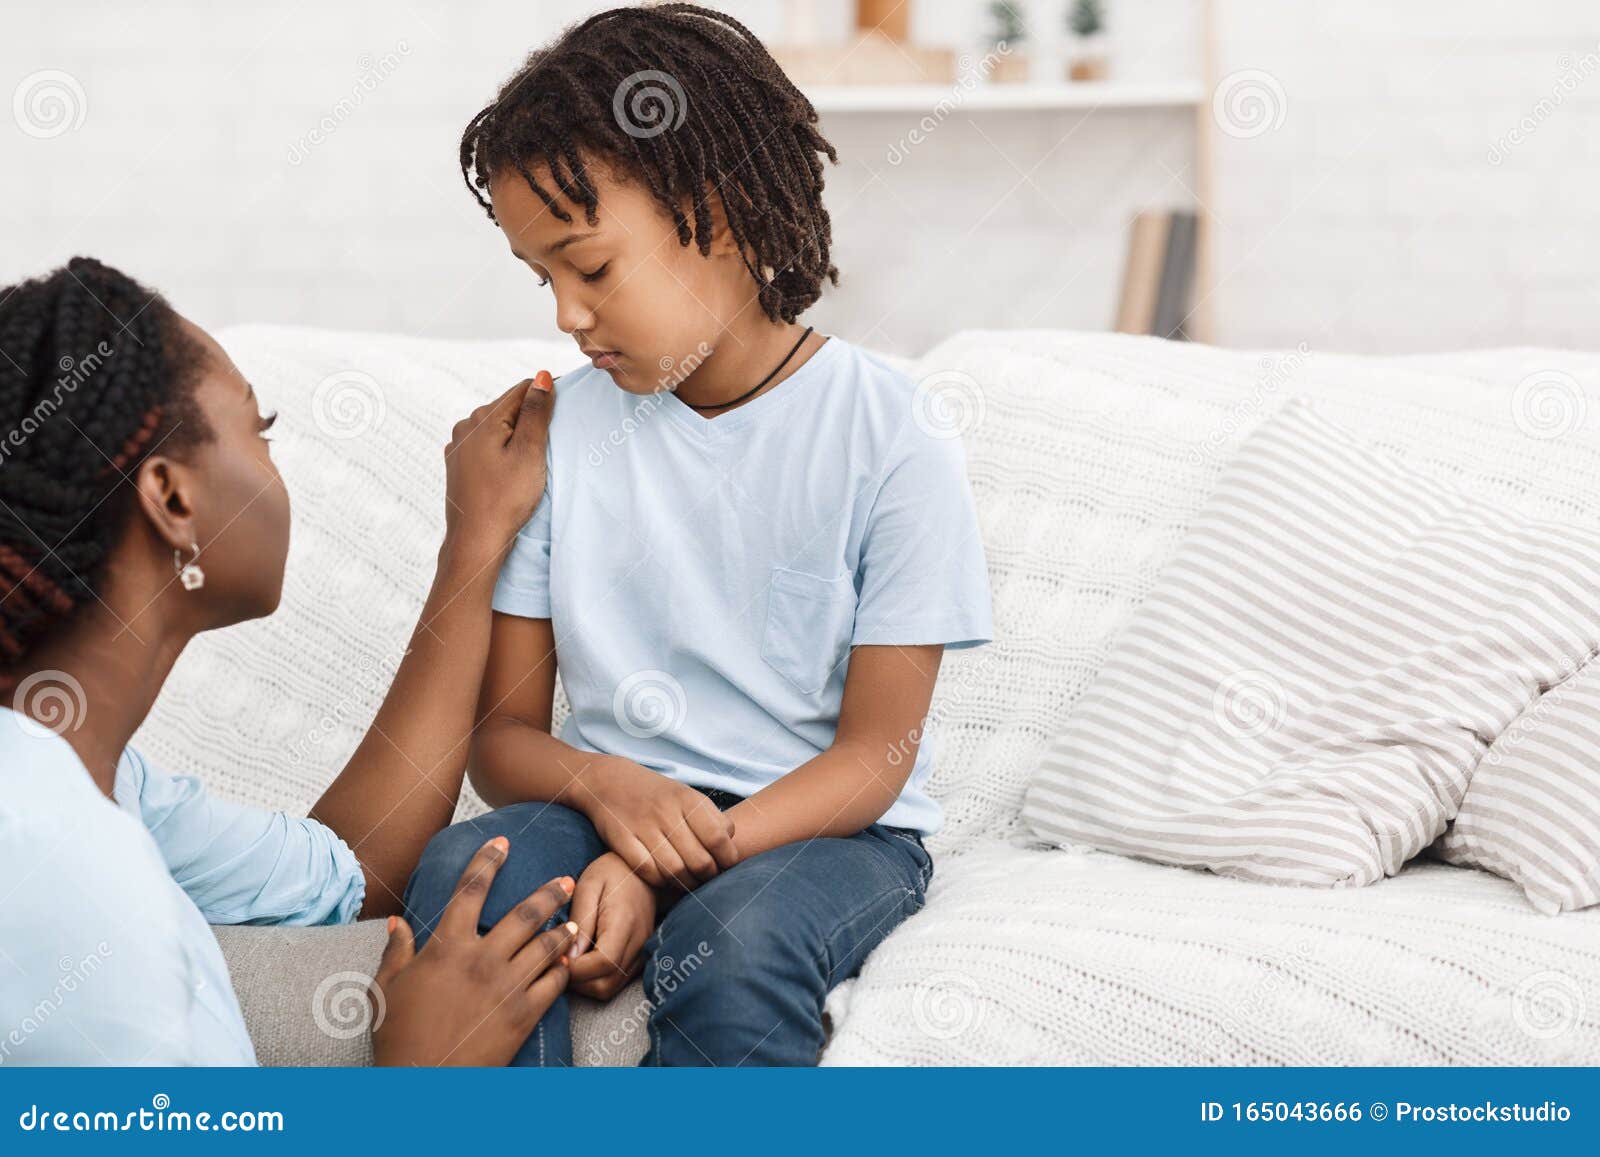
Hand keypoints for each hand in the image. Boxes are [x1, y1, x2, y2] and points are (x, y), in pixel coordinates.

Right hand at [368, 836, 575, 1065]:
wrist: (421, 1084)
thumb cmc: (398, 1037)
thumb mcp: (386, 990)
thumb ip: (395, 952)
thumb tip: (396, 923)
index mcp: (447, 947)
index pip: (470, 890)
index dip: (487, 861)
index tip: (502, 843)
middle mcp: (482, 960)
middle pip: (525, 913)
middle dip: (549, 892)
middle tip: (567, 878)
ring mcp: (506, 987)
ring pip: (546, 947)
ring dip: (563, 930)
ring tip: (575, 921)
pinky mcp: (523, 1015)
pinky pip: (552, 985)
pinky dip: (563, 971)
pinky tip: (568, 964)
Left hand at [442, 372, 553, 558]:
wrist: (476, 542)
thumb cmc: (506, 499)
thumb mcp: (529, 452)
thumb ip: (536, 412)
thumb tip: (542, 376)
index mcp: (482, 419)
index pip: (522, 390)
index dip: (546, 399)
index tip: (561, 421)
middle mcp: (464, 427)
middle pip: (508, 409)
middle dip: (529, 421)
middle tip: (546, 450)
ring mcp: (458, 447)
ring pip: (497, 429)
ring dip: (515, 437)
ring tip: (529, 464)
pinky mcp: (458, 466)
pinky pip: (485, 447)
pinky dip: (501, 452)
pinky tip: (509, 473)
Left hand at [567, 852, 654, 999]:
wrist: (641, 869)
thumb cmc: (611, 872)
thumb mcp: (588, 886)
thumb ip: (580, 921)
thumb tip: (569, 956)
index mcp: (624, 923)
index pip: (602, 963)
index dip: (575, 969)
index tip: (556, 956)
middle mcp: (638, 943)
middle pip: (605, 984)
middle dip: (577, 982)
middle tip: (558, 962)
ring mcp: (641, 952)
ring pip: (610, 989)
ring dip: (585, 984)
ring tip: (569, 962)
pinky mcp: (640, 956)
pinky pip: (616, 982)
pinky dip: (596, 980)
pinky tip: (584, 961)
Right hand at [574, 756, 737, 888]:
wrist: (610, 780)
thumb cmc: (657, 794)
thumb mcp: (687, 795)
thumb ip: (712, 818)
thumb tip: (731, 845)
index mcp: (687, 799)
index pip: (719, 838)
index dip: (727, 859)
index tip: (726, 866)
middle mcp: (666, 812)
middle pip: (699, 860)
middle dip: (708, 877)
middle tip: (707, 879)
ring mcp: (642, 826)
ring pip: (674, 870)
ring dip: (686, 884)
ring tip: (689, 884)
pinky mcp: (621, 839)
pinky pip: (647, 871)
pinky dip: (659, 881)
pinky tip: (664, 879)